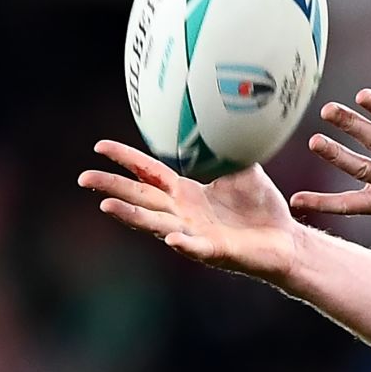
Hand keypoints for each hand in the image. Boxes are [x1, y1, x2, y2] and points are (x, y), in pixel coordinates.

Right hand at [79, 140, 300, 283]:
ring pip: (157, 225)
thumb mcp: (244, 171)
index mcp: (186, 194)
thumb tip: (224, 119)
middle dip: (112, 188)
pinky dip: (183, 244)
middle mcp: (184, 214)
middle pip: (141, 198)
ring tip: (106, 207)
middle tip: (83, 178)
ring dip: (132, 217)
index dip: (125, 160)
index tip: (99, 147)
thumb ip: (228, 150)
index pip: (148, 173)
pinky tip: (171, 239)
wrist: (287, 241)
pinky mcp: (215, 252)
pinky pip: (196, 248)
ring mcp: (196, 234)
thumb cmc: (262, 209)